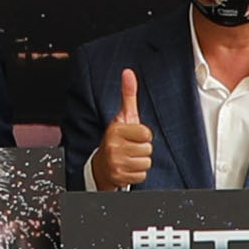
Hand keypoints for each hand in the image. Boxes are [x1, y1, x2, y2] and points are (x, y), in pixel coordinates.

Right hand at [91, 68, 155, 192]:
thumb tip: (128, 72)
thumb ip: (128, 94)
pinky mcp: (118, 177)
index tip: (133, 135)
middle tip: (131, 147)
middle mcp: (113, 146)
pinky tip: (128, 168)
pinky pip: (142, 175)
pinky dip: (137, 173)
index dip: (143, 135)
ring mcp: (115, 162)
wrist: (101, 165)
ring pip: (146, 163)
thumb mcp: (123, 116)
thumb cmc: (117, 138)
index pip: (147, 133)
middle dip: (142, 149)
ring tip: (129, 157)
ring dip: (140, 162)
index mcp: (116, 130)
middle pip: (148, 149)